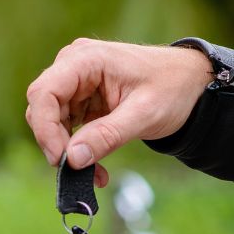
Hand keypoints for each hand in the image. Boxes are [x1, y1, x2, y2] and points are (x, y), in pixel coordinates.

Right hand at [25, 39, 211, 185]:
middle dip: (56, 144)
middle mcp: (74, 66)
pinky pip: (67, 128)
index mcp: (86, 59)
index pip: (44, 93)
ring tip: (95, 175)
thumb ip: (106, 136)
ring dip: (68, 152)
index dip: (45, 129)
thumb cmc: (172, 89)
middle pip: (42, 109)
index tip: (61, 160)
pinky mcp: (82, 100)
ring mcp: (76, 83)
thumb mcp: (143, 115)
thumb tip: (71, 160)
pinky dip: (77, 150)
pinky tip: (96, 167)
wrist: (191, 85)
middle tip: (79, 173)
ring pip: (52, 122)